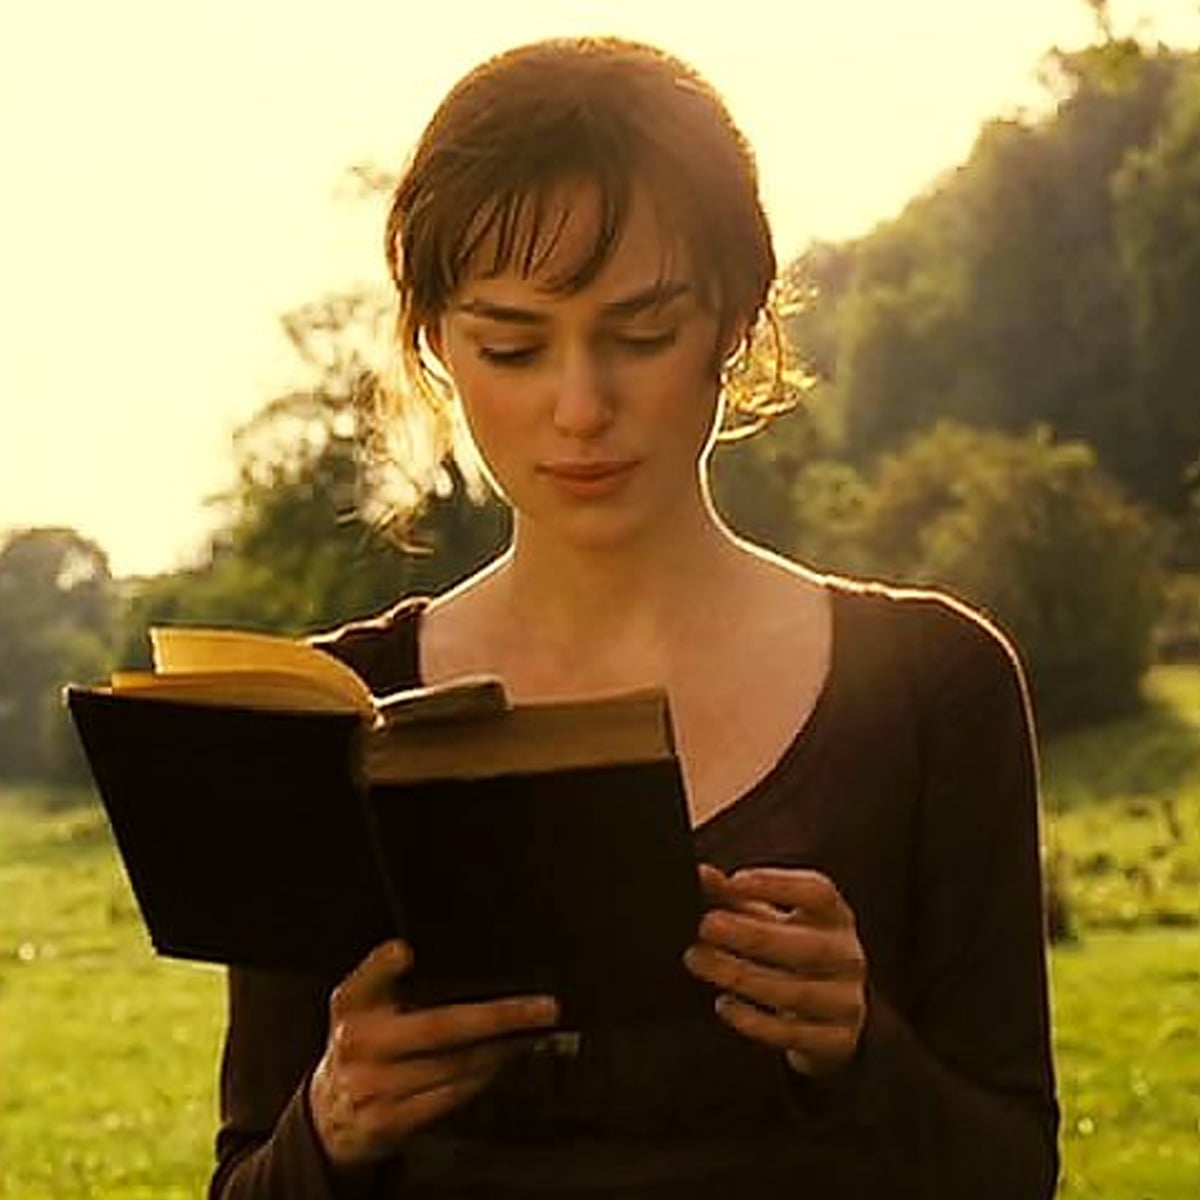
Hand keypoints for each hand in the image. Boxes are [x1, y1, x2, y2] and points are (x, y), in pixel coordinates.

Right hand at [309, 940, 559, 1168]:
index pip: (368, 978)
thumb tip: (426, 953)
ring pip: (455, 1065)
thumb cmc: (363, 1044)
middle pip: (439, 1027)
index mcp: (352, 1004)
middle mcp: (359, 1044)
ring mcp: (372, 1087)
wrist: (328, 1115)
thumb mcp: (362, 1002)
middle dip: (499, 1017)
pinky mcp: (387, 1121)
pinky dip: (481, 1079)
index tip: (405, 952)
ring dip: (501, 1050)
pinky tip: (500, 1064)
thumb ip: (386, 975)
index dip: (384, 965)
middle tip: (544, 1008)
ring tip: (531, 1034)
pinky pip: (449, 1097)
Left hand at [683, 864, 866, 1076]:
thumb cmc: (790, 949)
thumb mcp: (767, 918)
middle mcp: (848, 956)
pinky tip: (724, 1003)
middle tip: (706, 925)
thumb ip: (734, 896)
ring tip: (699, 960)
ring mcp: (846, 1001)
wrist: (826, 1013)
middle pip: (808, 945)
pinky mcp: (836, 1041)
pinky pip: (793, 1034)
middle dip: (753, 936)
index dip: (778, 884)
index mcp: (834, 916)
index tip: (734, 881)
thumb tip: (702, 874)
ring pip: (797, 992)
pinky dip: (754, 1021)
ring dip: (743, 977)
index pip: (818, 893)